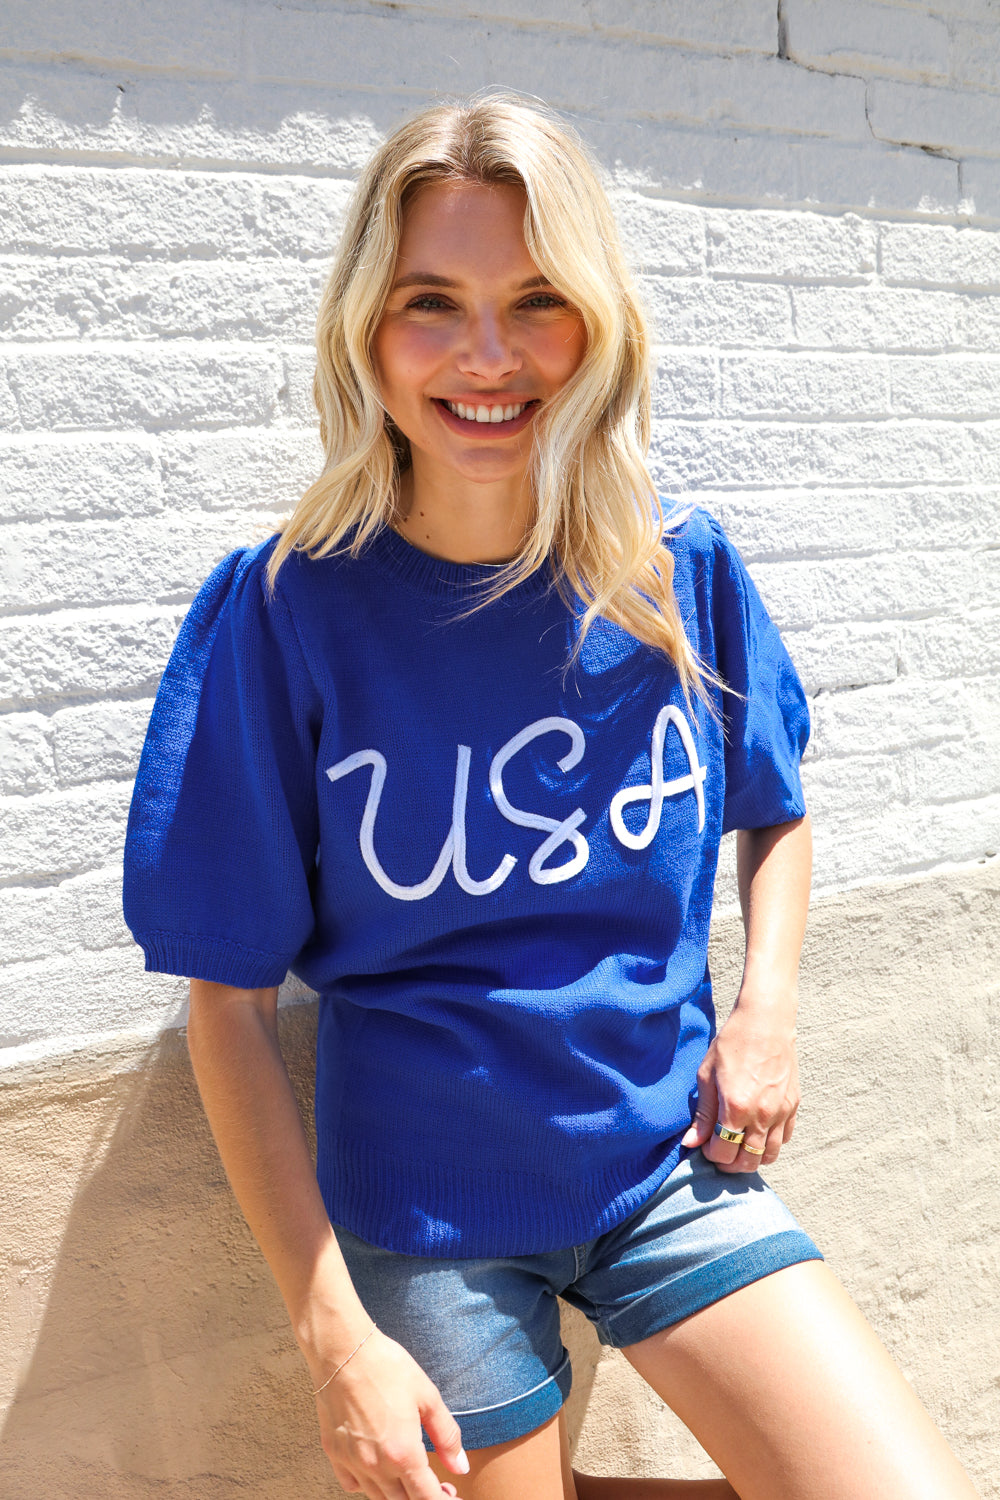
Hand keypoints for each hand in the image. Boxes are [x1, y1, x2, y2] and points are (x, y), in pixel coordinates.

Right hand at [312, 1327, 466, 1497]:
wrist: (342, 1350)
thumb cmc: (386, 1367)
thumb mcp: (427, 1396)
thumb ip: (446, 1436)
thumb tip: (461, 1467)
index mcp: (403, 1454)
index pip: (427, 1498)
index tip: (453, 1494)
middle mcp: (375, 1466)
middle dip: (423, 1498)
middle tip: (439, 1484)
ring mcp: (351, 1462)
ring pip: (378, 1497)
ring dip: (398, 1494)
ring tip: (411, 1476)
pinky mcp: (333, 1453)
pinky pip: (352, 1484)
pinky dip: (368, 1484)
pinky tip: (378, 1469)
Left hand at [680, 998, 798, 1172]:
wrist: (765, 1021)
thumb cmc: (732, 1043)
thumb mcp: (707, 1075)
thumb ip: (702, 1114)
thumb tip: (691, 1143)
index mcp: (736, 1107)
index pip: (723, 1152)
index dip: (710, 1155)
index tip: (704, 1146)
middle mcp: (762, 1115)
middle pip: (747, 1162)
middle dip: (729, 1164)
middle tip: (719, 1153)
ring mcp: (781, 1112)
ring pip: (769, 1156)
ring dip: (751, 1159)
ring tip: (737, 1148)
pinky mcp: (793, 1106)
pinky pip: (784, 1140)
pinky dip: (770, 1145)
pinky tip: (756, 1134)